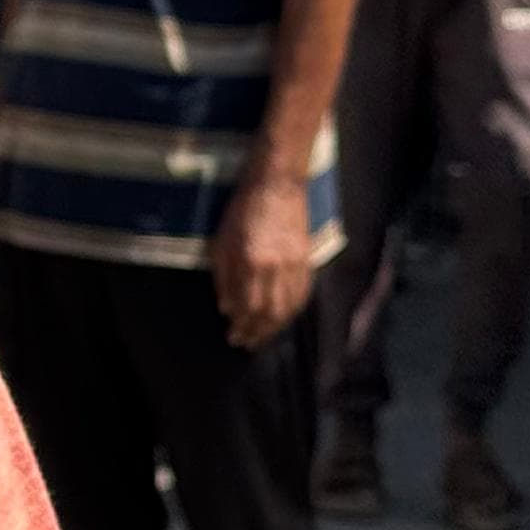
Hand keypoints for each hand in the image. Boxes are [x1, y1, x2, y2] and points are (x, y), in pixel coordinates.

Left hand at [209, 168, 317, 350]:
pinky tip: (284, 318)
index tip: (234, 337)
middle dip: (258, 332)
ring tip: (263, 337)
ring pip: (288, 307)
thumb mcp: (222, 242)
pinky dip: (293, 311)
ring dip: (276, 327)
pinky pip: (302, 293)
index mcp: (251, 263)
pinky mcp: (307, 259)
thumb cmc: (242, 211)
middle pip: (269, 312)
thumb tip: (226, 308)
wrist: (277, 185)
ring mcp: (295, 265)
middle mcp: (276, 268)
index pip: (248, 306)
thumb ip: (223, 278)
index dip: (242, 325)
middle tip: (247, 344)